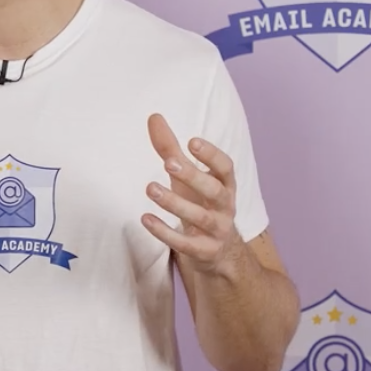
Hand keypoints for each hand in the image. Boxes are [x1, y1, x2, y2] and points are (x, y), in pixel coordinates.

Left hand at [141, 113, 246, 278]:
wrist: (219, 253)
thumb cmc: (201, 205)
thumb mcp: (188, 179)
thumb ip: (171, 150)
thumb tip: (153, 117)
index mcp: (225, 186)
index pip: (225, 168)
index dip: (212, 155)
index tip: (193, 142)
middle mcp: (225, 208)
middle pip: (213, 191)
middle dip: (193, 176)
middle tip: (168, 163)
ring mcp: (217, 231)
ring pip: (199, 218)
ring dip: (174, 203)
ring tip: (150, 188)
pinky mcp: (204, 252)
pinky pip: (185, 244)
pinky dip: (165, 232)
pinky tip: (145, 219)